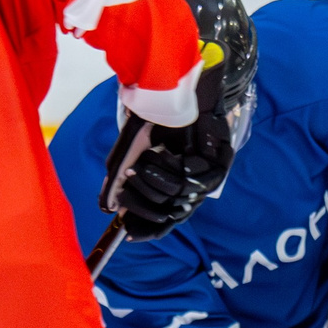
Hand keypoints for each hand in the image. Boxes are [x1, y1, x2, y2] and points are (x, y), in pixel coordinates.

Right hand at [100, 103, 234, 239]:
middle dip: (141, 201)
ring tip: (144, 159)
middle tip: (126, 184)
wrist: (172, 95)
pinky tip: (164, 152)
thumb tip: (109, 208)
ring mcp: (206, 181)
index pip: (164, 223)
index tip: (127, 233)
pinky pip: (188, 180)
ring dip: (152, 179)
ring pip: (175, 196)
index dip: (146, 230)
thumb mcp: (130, 153)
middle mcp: (190, 191)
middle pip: (168, 214)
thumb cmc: (154, 122)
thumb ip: (118, 179)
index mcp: (173, 190)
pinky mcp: (217, 169)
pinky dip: (169, 167)